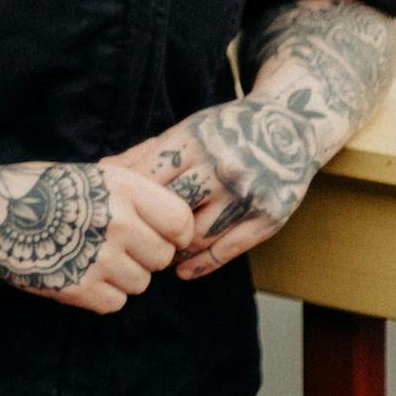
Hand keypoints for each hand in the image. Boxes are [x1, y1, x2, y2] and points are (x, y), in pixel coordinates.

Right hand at [0, 156, 195, 315]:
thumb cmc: (40, 188)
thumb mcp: (90, 174)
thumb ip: (133, 192)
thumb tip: (178, 216)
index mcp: (122, 188)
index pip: (181, 222)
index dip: (175, 233)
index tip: (159, 234)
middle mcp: (116, 222)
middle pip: (163, 258)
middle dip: (145, 256)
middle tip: (116, 246)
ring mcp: (98, 258)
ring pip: (140, 283)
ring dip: (122, 277)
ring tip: (90, 257)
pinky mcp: (79, 289)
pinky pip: (115, 303)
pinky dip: (100, 295)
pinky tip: (77, 273)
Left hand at [115, 100, 323, 278]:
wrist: (293, 124)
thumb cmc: (227, 129)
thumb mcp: (188, 130)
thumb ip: (146, 153)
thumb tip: (102, 169)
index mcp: (194, 140)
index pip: (148, 177)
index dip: (128, 202)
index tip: (115, 216)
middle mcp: (221, 166)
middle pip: (170, 208)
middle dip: (149, 228)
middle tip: (133, 242)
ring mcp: (246, 193)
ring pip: (196, 235)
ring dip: (173, 250)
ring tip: (158, 255)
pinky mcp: (269, 217)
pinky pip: (228, 250)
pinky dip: (201, 265)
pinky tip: (183, 271)